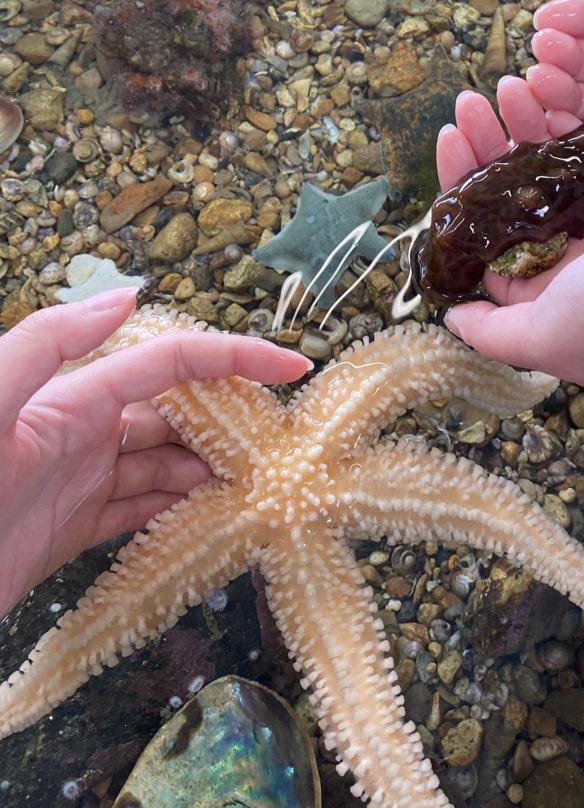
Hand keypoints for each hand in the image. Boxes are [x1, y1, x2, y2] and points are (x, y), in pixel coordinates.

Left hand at [0, 290, 311, 615]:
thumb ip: (50, 342)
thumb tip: (131, 295)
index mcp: (74, 397)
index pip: (171, 364)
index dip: (234, 357)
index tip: (292, 364)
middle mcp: (85, 432)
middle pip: (176, 417)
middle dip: (231, 422)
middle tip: (286, 441)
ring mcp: (82, 482)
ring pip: (166, 467)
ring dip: (213, 470)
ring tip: (264, 482)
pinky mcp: (73, 530)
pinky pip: (141, 513)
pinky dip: (180, 511)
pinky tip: (216, 514)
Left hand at [436, 92, 583, 385]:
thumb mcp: (548, 336)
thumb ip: (494, 332)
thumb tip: (452, 317)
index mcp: (543, 294)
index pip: (485, 242)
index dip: (461, 195)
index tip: (451, 143)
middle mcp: (571, 258)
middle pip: (513, 197)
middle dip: (486, 149)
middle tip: (468, 104)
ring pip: (550, 166)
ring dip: (524, 126)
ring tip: (505, 87)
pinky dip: (570, 121)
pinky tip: (548, 91)